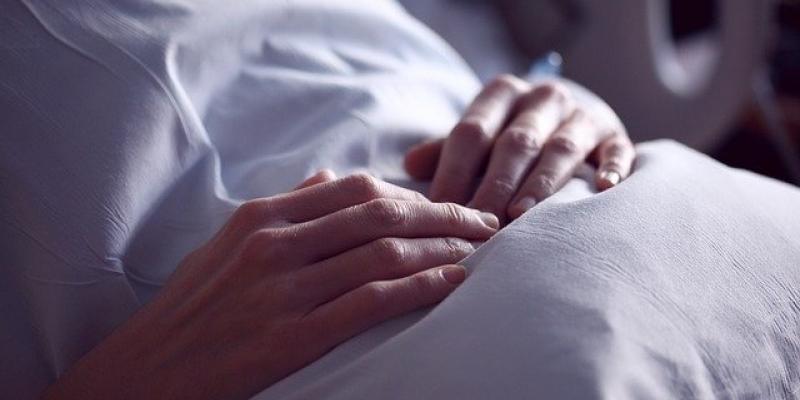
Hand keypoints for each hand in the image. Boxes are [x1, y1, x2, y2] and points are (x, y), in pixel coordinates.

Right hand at [43, 172, 497, 399]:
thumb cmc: (192, 309)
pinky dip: (421, 288)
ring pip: (385, 253)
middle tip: (485, 223)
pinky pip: (372, 302)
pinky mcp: (291, 337)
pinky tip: (453, 284)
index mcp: (262, 217)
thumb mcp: (227, 242)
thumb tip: (329, 175)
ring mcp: (283, 290)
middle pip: (382, 213)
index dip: (413, 194)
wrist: (146, 373)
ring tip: (480, 253)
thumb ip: (284, 207)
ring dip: (444, 249)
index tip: (446, 206)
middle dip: (445, 215)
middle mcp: (275, 244)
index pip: (357, 187)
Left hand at [405, 74, 635, 222]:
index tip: (439, 210)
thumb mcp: (478, 135)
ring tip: (521, 217)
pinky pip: (617, 150)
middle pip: (515, 143)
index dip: (454, 172)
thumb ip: (446, 151)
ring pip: (561, 149)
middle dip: (495, 187)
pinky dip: (612, 168)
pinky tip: (603, 189)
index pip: (472, 131)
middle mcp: (543, 98)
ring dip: (540, 185)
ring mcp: (583, 115)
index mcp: (502, 93)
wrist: (570, 115)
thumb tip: (410, 166)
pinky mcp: (615, 135)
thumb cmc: (510, 136)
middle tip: (478, 226)